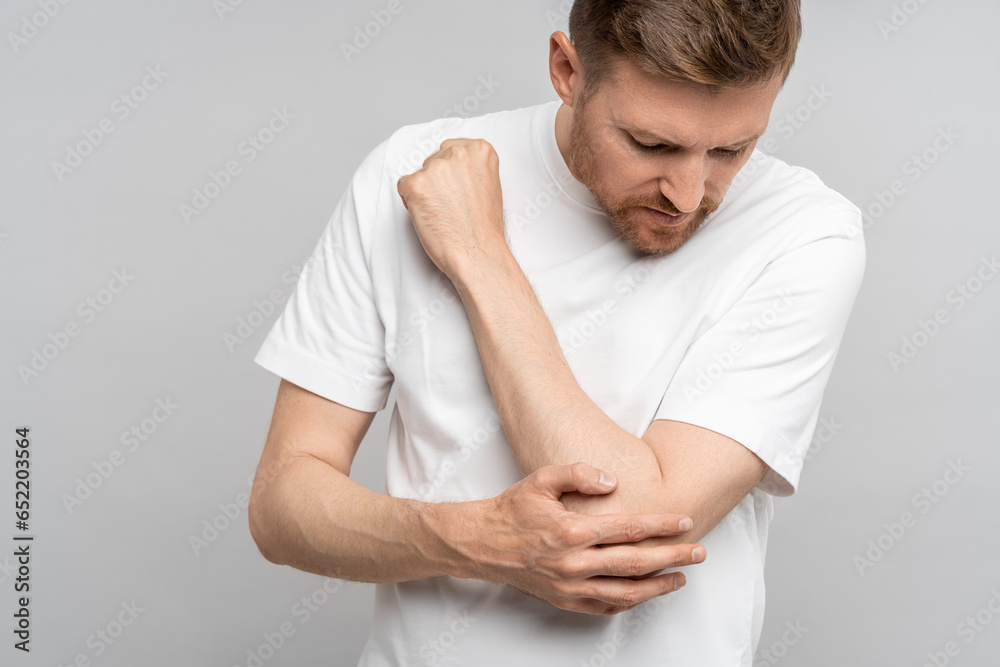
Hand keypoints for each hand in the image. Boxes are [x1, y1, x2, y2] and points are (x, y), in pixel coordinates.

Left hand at [396, 138, 508, 280]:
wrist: (477, 253)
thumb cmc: (483, 228)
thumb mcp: (489, 185)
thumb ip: (471, 169)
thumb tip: (452, 170)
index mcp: (480, 150)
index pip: (450, 150)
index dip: (451, 174)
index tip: (456, 189)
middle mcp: (457, 152)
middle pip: (433, 160)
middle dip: (437, 181)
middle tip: (450, 205)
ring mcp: (435, 167)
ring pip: (418, 175)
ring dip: (424, 192)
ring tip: (441, 213)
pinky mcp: (415, 184)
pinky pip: (402, 187)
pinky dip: (411, 203)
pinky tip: (429, 216)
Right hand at [445, 463, 705, 615]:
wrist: (480, 543)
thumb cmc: (512, 509)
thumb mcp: (541, 478)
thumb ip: (578, 473)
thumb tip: (613, 481)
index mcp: (572, 530)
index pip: (629, 529)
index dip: (661, 526)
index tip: (685, 521)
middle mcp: (573, 562)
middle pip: (636, 562)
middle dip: (672, 557)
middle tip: (699, 553)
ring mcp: (569, 586)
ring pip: (625, 592)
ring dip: (657, 586)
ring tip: (680, 578)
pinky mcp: (563, 600)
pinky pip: (603, 607)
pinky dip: (628, 603)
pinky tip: (644, 593)